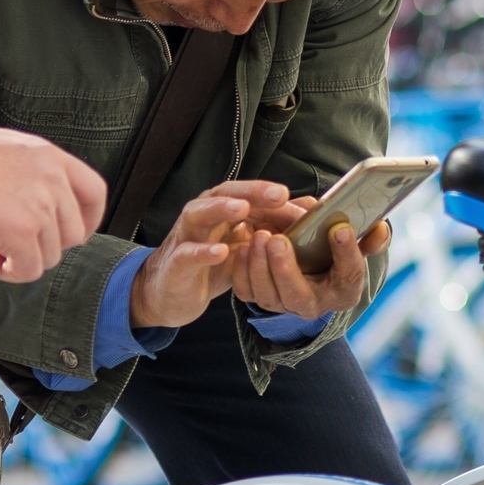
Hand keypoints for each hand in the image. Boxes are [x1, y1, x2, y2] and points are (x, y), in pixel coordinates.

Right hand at [0, 124, 106, 282]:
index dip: (89, 219)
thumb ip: (33, 172)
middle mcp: (54, 182)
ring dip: (24, 259)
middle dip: (48, 245)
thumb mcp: (10, 149)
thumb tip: (37, 202)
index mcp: (53, 158)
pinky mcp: (21, 233)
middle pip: (74, 233)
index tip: (71, 233)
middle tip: (16, 242)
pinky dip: (11, 273)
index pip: (95, 193)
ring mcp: (40, 209)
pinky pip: (29, 270)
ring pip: (50, 256)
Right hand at [129, 183, 297, 328]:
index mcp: (221, 208)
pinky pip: (187, 253)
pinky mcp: (176, 262)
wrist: (173, 292)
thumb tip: (310, 209)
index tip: (298, 200)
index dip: (271, 195)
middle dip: (252, 192)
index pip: (248, 193)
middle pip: (225, 194)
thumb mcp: (246, 246)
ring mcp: (187, 236)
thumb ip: (274, 227)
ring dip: (220, 209)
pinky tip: (221, 252)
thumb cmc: (212, 264)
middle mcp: (203, 215)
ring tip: (242, 209)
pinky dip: (203, 251)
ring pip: (199, 214)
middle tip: (279, 194)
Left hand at [231, 218, 387, 321]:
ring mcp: (285, 304)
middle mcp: (314, 304)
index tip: (341, 228)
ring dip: (259, 266)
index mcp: (344, 289)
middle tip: (278, 240)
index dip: (347, 253)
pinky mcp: (261, 298)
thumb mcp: (356, 244)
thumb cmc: (333, 251)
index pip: (349, 275)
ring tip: (259, 235)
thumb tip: (380, 230)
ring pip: (268, 295)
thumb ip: (370, 238)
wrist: (310, 265)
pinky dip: (242, 270)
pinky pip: (246, 291)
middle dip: (285, 268)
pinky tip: (242, 246)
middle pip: (298, 295)